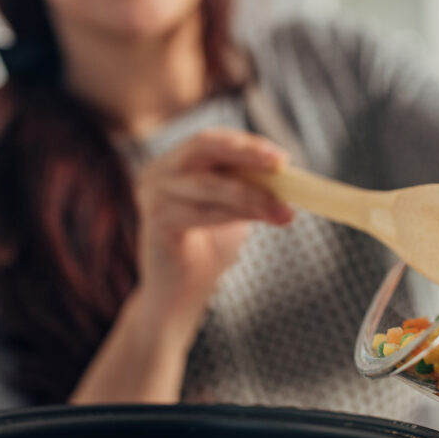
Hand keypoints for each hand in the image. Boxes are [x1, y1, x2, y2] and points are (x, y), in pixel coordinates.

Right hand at [134, 128, 292, 326]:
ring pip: (211, 184)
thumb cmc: (207, 251)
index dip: (247, 144)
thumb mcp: (233, 209)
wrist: (178, 296)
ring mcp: (152, 194)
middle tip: (280, 166)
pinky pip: (204, 212)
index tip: (282, 158)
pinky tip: (262, 219)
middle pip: (204, 147)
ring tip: (284, 211)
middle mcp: (157, 172)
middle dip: (246, 153)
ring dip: (252, 196)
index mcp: (174, 163)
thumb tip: (286, 173)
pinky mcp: (154, 221)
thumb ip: (248, 187)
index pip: (212, 141)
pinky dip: (236, 214)